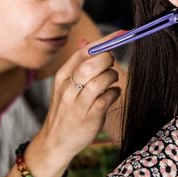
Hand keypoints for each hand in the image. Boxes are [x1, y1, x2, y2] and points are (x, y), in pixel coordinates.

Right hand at [25, 38, 120, 176]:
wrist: (55, 142)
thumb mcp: (66, 84)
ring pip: (100, 80)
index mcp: (62, 76)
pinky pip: (108, 97)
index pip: (85, 52)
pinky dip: (115, 93)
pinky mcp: (89, 116)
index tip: (122, 34)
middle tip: (111, 65)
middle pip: (92, 64)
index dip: (106, 41)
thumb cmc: (66, 109)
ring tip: (111, 82)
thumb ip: (78, 64)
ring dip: (112, 77)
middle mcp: (68, 88)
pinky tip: (111, 95)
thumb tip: (85, 40)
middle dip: (108, 60)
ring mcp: (77, 103)